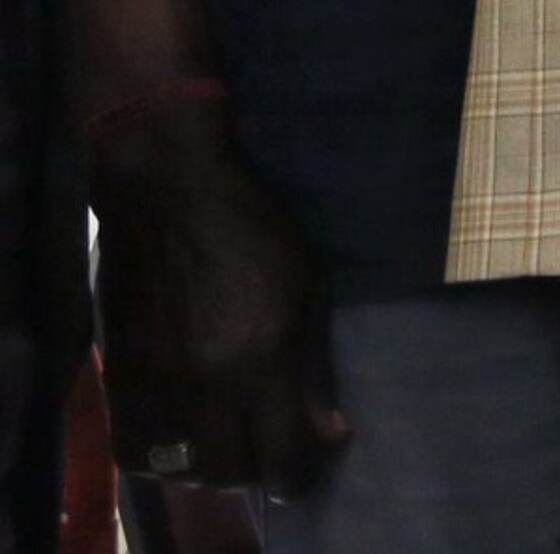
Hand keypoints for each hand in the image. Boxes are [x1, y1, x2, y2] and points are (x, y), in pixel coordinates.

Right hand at [86, 89, 342, 493]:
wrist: (169, 192)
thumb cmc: (255, 228)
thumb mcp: (310, 287)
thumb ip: (317, 366)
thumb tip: (330, 429)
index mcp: (261, 360)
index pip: (282, 456)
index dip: (301, 475)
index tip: (311, 465)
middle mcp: (207, 384)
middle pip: (230, 472)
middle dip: (258, 470)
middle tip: (270, 447)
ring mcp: (158, 384)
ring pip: (181, 468)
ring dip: (209, 467)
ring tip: (228, 440)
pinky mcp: (121, 375)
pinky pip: (133, 448)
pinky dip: (160, 457)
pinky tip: (182, 435)